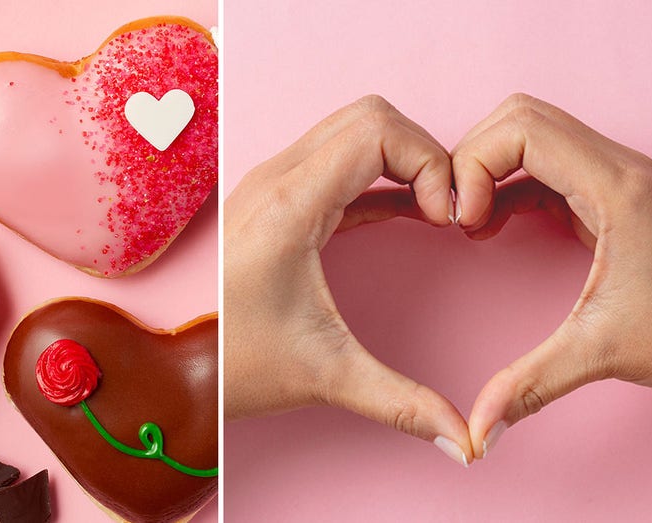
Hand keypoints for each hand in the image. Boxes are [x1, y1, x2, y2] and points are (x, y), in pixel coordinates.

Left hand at [224, 96, 473, 465]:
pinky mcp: (274, 198)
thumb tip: (467, 440)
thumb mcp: (326, 378)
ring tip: (430, 211)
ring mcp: (271, 184)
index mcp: (287, 206)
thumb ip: (402, 404)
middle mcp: (275, 180)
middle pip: (369, 117)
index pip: (376, 131)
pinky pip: (338, 160)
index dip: (429, 162)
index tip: (444, 217)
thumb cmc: (237, 365)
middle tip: (443, 209)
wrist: (184, 369)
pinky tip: (407, 212)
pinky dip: (379, 175)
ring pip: (353, 130)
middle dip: (421, 152)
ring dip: (400, 158)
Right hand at [452, 94, 651, 458]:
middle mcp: (617, 167)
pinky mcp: (608, 194)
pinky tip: (493, 225)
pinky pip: (542, 164)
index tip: (464, 220)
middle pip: (519, 117)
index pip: (521, 129)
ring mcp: (614, 176)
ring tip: (473, 219)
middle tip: (459, 214)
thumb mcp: (604, 353)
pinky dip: (507, 183)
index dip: (474, 165)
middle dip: (473, 158)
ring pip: (530, 132)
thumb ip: (531, 384)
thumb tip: (476, 431)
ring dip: (489, 167)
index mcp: (615, 187)